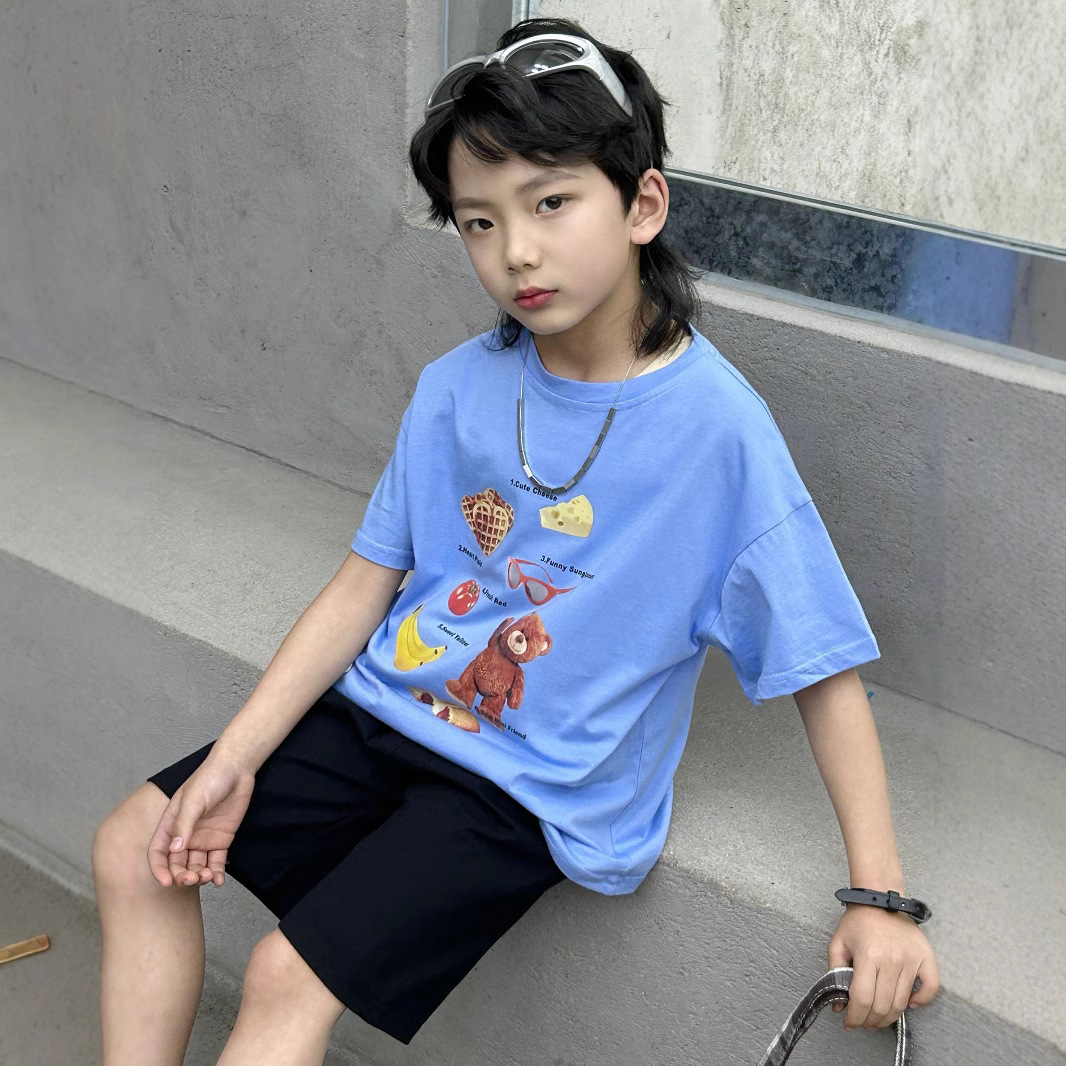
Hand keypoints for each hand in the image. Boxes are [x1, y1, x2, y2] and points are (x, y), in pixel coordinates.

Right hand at [147, 751, 255, 888]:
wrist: (237, 768)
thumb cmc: (210, 778)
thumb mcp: (193, 799)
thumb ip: (184, 824)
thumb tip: (174, 849)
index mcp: (171, 824)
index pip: (159, 852)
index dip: (160, 868)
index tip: (167, 882)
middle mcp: (185, 835)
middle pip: (177, 863)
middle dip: (182, 875)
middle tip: (192, 879)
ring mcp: (203, 839)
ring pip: (196, 865)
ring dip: (199, 876)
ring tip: (208, 877)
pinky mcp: (221, 840)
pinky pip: (216, 861)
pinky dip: (217, 873)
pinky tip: (219, 880)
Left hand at [828, 904, 938, 1029]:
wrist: (879, 898)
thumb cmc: (857, 921)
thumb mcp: (837, 943)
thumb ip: (835, 973)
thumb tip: (839, 1005)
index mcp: (868, 956)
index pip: (863, 998)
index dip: (855, 1017)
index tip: (850, 1023)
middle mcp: (892, 960)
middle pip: (883, 1005)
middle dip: (870, 1021)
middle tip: (863, 1023)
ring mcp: (912, 960)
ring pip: (903, 1002)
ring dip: (889, 1017)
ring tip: (878, 1019)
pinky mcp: (926, 957)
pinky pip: (931, 987)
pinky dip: (922, 1001)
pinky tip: (909, 1004)